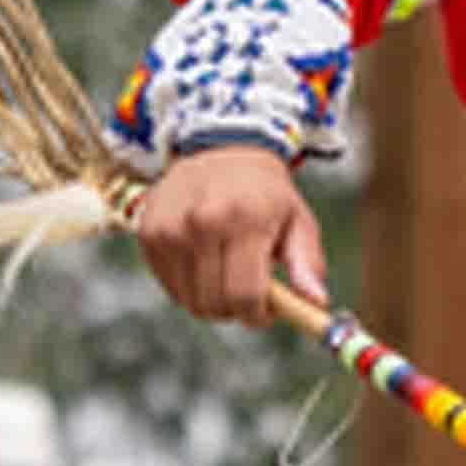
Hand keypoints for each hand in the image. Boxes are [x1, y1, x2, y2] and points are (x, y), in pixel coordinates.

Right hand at [131, 145, 327, 326]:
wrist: (220, 149)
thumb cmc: (265, 193)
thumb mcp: (298, 221)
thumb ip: (307, 264)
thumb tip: (316, 303)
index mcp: (246, 218)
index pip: (245, 295)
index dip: (258, 315)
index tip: (267, 311)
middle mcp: (203, 221)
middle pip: (216, 303)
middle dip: (237, 309)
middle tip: (249, 292)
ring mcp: (171, 228)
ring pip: (192, 301)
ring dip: (212, 300)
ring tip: (227, 272)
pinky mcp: (149, 233)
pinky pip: (171, 288)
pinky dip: (189, 287)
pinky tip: (204, 263)